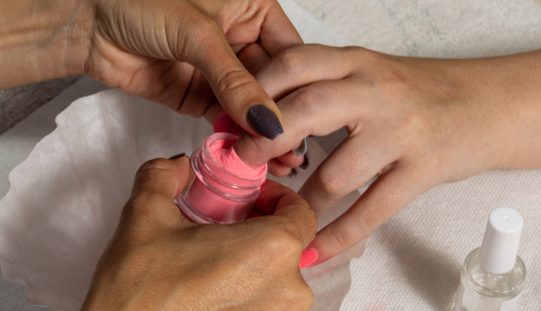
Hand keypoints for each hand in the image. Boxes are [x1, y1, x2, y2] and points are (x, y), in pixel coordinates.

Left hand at [82, 0, 302, 138]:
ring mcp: (217, 69)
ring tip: (278, 160)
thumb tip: (267, 120)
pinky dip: (230, 135)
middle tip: (292, 148)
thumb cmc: (140, 0)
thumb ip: (235, 81)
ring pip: (246, 104)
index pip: (288, 52)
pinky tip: (246, 154)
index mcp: (252, 8)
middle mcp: (239, 38)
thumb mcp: (198, 34)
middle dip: (280, 115)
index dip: (296, 86)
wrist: (85, 20)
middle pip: (271, 82)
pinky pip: (220, 117)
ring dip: (258, 132)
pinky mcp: (195, 93)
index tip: (307, 119)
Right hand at [82, 156, 316, 309]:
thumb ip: (165, 174)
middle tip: (223, 223)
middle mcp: (288, 291)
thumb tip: (179, 166)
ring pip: (277, 276)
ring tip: (213, 255)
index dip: (274, 197)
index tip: (247, 198)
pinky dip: (247, 288)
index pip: (300, 211)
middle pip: (289, 244)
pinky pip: (266, 302)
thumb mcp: (146, 213)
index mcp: (273, 251)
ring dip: (253, 260)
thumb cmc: (140, 289)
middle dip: (260, 227)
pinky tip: (211, 284)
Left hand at [233, 44, 540, 266]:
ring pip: (340, 171)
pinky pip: (374, 209)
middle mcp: (375, 91)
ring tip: (279, 215)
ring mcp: (401, 132)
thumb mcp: (363, 73)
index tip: (228, 122)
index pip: (293, 65)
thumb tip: (254, 118)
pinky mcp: (423, 169)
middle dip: (266, 139)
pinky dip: (340, 236)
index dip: (254, 93)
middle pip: (309, 109)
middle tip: (240, 165)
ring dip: (302, 200)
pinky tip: (317, 249)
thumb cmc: (412, 92)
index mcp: (353, 63)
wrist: (482, 104)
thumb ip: (316, 87)